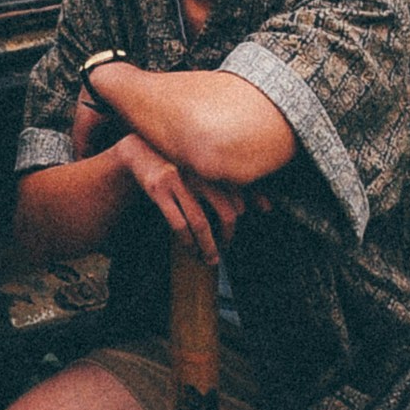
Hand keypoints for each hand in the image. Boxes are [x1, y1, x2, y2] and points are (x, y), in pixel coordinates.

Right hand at [112, 132, 245, 258]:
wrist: (141, 151)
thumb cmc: (182, 166)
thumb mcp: (207, 171)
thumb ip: (234, 186)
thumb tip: (268, 207)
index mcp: (215, 166)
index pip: (242, 196)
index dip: (247, 216)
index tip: (242, 228)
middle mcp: (200, 172)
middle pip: (226, 213)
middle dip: (228, 237)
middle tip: (226, 248)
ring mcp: (179, 181)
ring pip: (201, 223)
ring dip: (208, 247)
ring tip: (210, 258)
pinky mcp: (160, 189)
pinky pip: (179, 223)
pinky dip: (187, 241)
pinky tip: (190, 248)